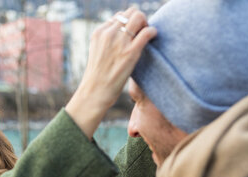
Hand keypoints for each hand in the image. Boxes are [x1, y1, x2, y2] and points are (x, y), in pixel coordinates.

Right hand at [65, 7, 156, 138]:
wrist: (94, 93)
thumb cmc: (97, 78)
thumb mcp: (97, 53)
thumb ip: (107, 42)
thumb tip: (122, 36)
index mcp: (99, 32)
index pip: (119, 16)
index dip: (128, 23)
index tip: (132, 34)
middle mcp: (108, 33)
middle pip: (130, 12)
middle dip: (138, 20)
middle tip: (141, 33)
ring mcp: (119, 42)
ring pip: (139, 17)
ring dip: (146, 24)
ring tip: (146, 36)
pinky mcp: (130, 52)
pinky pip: (147, 31)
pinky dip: (153, 32)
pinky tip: (153, 38)